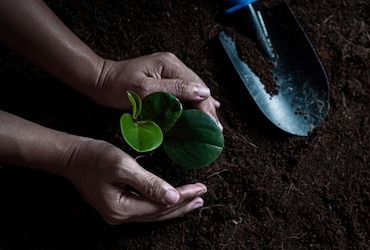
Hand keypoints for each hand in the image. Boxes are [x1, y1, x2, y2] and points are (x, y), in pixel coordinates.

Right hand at [62, 138, 206, 224]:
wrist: (70, 156)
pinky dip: (162, 205)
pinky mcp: (117, 206)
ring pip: (154, 213)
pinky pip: (146, 209)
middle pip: (159, 213)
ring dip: (175, 207)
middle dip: (183, 205)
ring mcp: (118, 213)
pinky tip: (172, 201)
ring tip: (195, 201)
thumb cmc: (95, 157)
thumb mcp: (123, 166)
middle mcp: (120, 216)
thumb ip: (149, 183)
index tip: (201, 187)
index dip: (183, 196)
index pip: (161, 205)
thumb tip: (173, 197)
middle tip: (203, 196)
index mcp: (121, 208)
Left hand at [93, 52, 221, 129]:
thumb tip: (204, 93)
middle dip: (208, 110)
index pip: (197, 88)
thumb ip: (175, 90)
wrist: (99, 80)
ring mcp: (170, 71)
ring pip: (193, 91)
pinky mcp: (165, 79)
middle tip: (216, 130)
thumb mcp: (145, 90)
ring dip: (203, 107)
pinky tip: (207, 107)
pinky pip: (185, 91)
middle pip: (198, 89)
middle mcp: (173, 65)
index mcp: (170, 65)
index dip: (207, 108)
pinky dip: (195, 102)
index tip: (213, 126)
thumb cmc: (117, 86)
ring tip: (213, 124)